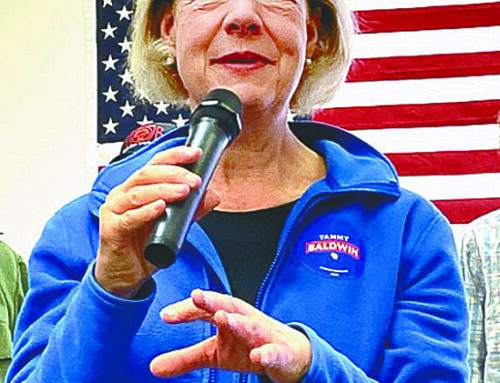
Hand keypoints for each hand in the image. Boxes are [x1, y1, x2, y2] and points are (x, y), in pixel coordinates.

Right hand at [95, 146, 219, 297]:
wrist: (124, 276)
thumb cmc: (143, 246)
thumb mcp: (173, 226)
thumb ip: (191, 210)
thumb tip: (213, 195)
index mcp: (137, 188)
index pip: (155, 163)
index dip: (176, 155)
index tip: (196, 154)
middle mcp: (123, 194)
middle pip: (147, 174)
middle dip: (174, 173)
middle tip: (195, 180)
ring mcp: (114, 211)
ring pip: (138, 192)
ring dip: (164, 189)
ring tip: (184, 191)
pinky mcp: (111, 230)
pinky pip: (128, 218)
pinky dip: (145, 211)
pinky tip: (160, 208)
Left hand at [150, 290, 311, 382]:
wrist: (289, 354)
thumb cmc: (247, 345)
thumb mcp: (213, 353)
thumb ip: (185, 358)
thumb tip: (153, 367)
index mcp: (226, 316)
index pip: (204, 309)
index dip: (186, 311)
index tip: (166, 315)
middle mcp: (243, 319)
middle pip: (227, 305)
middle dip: (213, 300)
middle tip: (196, 295)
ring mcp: (262, 334)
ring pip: (250, 325)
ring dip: (237, 321)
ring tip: (222, 318)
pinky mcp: (278, 352)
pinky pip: (272, 351)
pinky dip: (266, 352)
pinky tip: (258, 355)